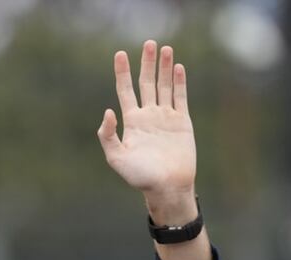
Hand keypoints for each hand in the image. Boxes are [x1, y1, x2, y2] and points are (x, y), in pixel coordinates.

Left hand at [97, 41, 196, 223]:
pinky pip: (180, 97)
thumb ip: (108, 136)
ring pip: (164, 86)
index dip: (122, 72)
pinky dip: (178, 82)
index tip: (119, 54)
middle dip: (146, 64)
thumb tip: (108, 112)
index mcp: (131, 122)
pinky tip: (177, 67)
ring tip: (164, 48)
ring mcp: (165, 117)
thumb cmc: (140, 176)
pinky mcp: (182, 122)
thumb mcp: (116, 158)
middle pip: (146, 83)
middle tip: (148, 43)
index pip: (125, 90)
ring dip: (164, 67)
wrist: (167, 186)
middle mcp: (148, 116)